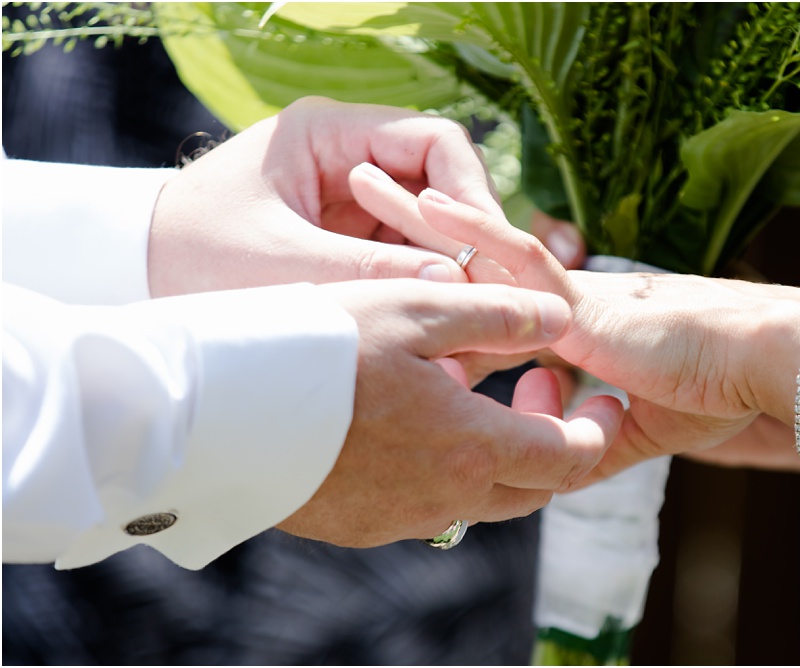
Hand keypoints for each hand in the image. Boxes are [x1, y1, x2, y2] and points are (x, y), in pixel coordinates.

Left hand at [148, 96, 506, 296]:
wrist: (131, 278)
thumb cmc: (188, 256)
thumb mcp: (279, 267)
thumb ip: (366, 273)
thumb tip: (454, 284)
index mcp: (328, 135)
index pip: (434, 143)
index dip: (471, 193)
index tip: (488, 250)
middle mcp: (348, 162)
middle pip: (441, 190)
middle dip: (467, 245)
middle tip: (489, 302)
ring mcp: (350, 204)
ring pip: (430, 232)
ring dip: (449, 277)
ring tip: (462, 330)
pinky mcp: (346, 244)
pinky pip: (405, 262)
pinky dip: (422, 296)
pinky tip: (431, 336)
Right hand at [275, 279, 624, 545]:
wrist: (210, 410)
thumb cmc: (314, 347)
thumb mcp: (417, 309)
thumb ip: (500, 315)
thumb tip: (563, 322)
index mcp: (470, 448)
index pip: (569, 459)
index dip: (597, 428)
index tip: (601, 395)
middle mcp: (442, 499)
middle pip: (532, 488)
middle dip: (555, 439)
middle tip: (539, 381)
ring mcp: (398, 519)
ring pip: (479, 497)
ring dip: (498, 451)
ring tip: (470, 389)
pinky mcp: (358, 525)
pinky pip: (425, 503)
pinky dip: (446, 466)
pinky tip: (414, 420)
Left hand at [346, 167, 799, 481]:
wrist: (761, 371)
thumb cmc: (714, 393)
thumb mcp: (630, 428)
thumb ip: (580, 438)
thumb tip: (542, 442)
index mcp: (569, 328)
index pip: (492, 306)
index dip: (445, 288)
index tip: (395, 278)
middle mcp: (560, 302)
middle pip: (469, 264)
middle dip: (412, 235)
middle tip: (360, 197)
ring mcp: (569, 297)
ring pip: (480, 250)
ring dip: (419, 217)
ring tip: (363, 182)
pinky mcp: (585, 300)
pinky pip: (521, 262)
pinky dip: (475, 235)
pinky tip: (432, 204)